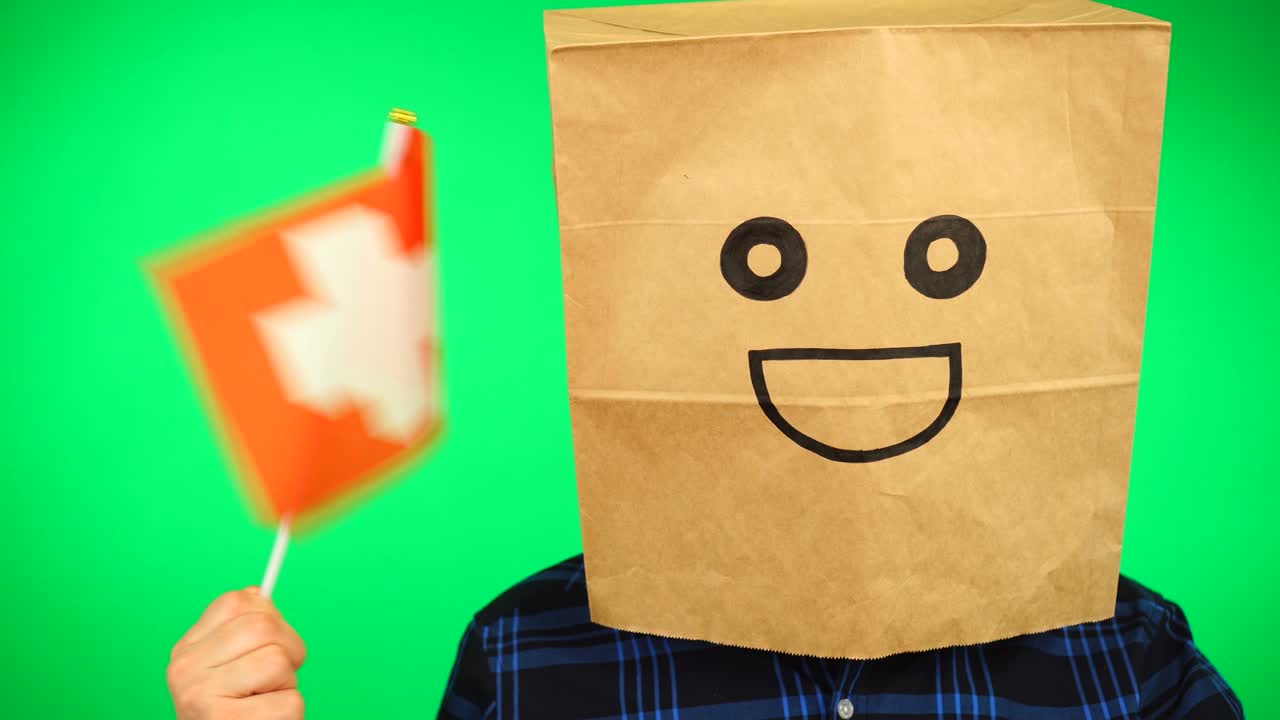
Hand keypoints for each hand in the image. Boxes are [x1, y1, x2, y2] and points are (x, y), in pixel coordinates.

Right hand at [167, 588, 306, 718]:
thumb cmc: (235, 712)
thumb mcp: (231, 668)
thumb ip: (242, 630)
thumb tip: (259, 592)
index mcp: (186, 650)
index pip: (239, 601)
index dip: (271, 618)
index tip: (268, 644)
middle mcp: (184, 671)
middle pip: (264, 626)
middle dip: (288, 651)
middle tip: (275, 680)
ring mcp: (201, 698)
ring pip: (278, 661)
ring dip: (287, 686)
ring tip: (264, 704)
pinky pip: (290, 701)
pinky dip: (290, 713)